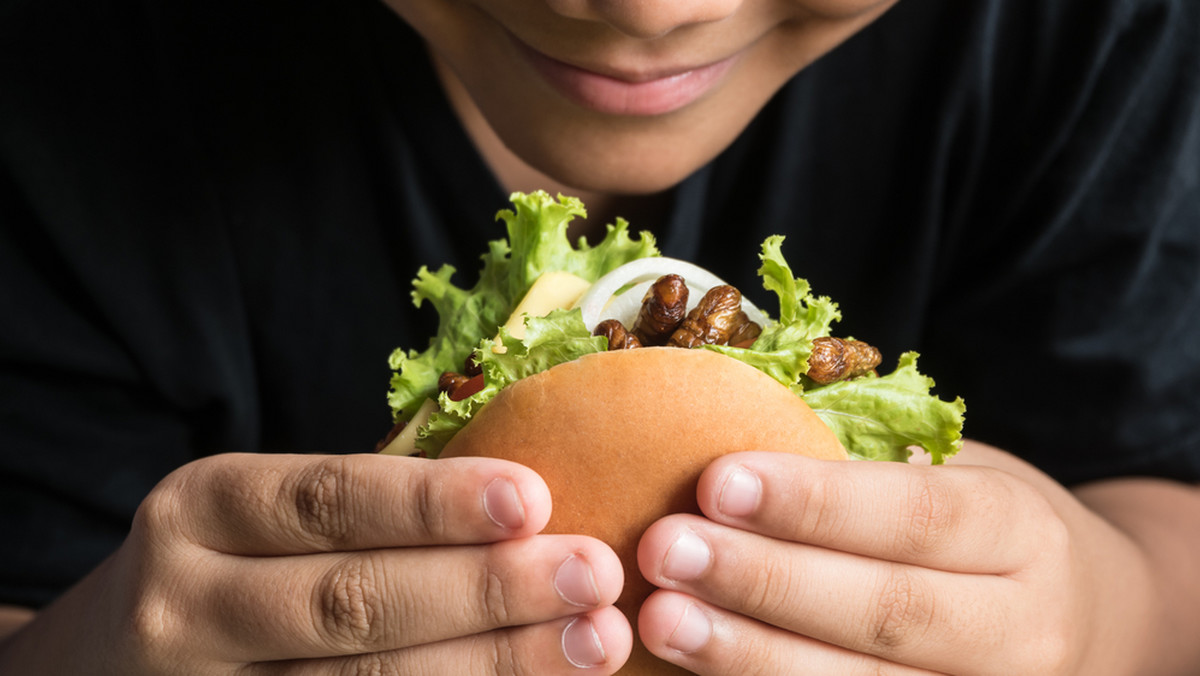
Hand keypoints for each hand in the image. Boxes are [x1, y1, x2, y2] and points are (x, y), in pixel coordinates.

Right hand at [0, 453, 631, 674]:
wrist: (96, 669)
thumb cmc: (222, 569)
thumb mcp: (257, 516)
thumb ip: (360, 509)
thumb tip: (530, 505)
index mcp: (204, 511)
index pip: (327, 501)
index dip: (432, 503)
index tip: (535, 497)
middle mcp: (189, 606)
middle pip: (352, 602)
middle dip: (485, 591)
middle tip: (593, 575)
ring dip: (489, 666)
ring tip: (591, 643)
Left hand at [635, 442, 1160, 674]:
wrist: (1077, 619)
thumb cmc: (980, 525)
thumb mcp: (955, 470)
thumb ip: (868, 464)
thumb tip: (728, 429)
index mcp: (1022, 532)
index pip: (918, 516)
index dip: (815, 503)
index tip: (717, 480)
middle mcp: (1022, 630)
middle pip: (887, 612)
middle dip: (765, 582)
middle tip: (666, 549)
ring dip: (748, 655)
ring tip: (661, 619)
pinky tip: (695, 670)